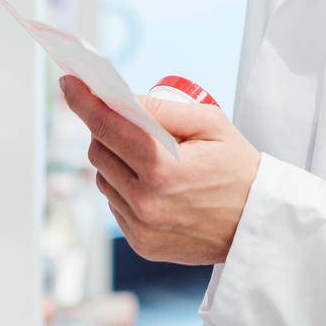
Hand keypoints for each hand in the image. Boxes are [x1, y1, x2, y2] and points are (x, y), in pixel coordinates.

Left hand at [59, 76, 262, 265]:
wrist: (257, 223)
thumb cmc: (238, 167)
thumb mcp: (211, 124)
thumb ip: (163, 110)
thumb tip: (120, 99)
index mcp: (162, 169)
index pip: (108, 127)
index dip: (83, 101)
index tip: (68, 81)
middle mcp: (145, 202)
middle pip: (99, 152)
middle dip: (104, 128)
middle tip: (123, 117)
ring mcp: (141, 227)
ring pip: (103, 179)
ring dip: (114, 159)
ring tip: (145, 153)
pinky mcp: (141, 244)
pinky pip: (115, 204)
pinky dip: (123, 187)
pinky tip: (151, 181)